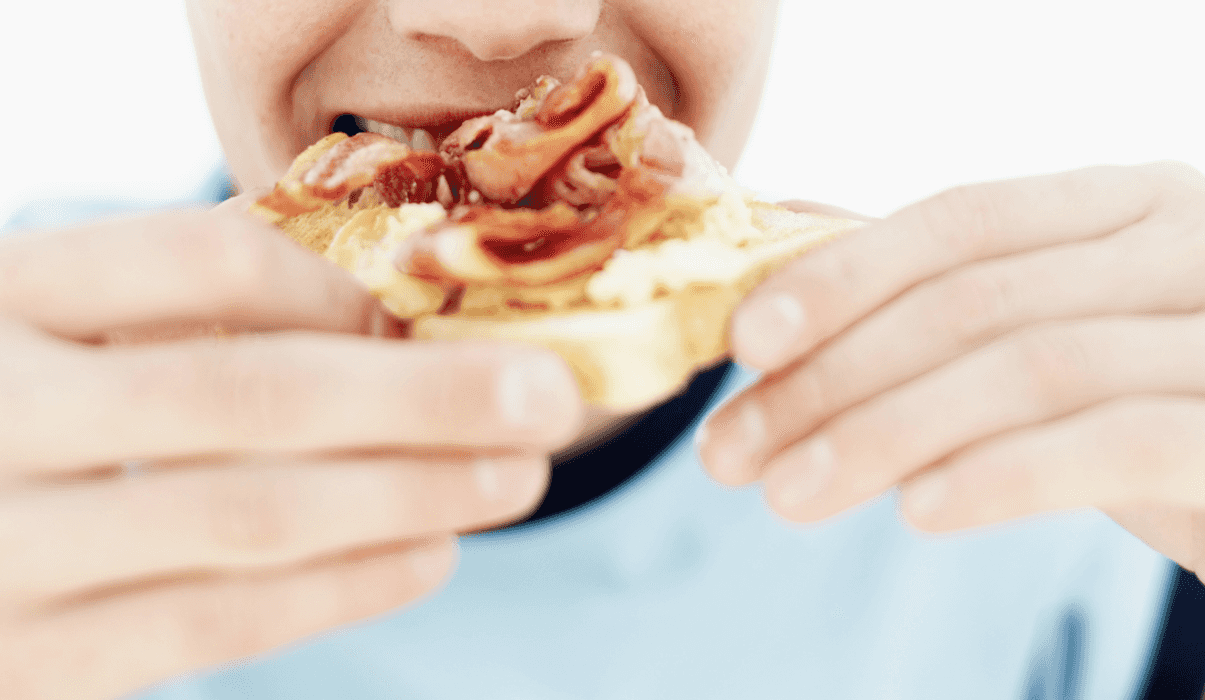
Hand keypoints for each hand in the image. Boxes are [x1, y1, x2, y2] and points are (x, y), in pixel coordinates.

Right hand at [0, 204, 582, 699]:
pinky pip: (215, 628)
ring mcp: (0, 552)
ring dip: (412, 495)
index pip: (201, 261)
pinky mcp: (29, 666)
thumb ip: (183, 303)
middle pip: (250, 392)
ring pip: (249, 517)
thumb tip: (387, 301)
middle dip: (426, 398)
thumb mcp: (58, 327)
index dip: (339, 287)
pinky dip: (345, 588)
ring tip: (517, 477)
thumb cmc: (11, 405)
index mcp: (2, 296)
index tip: (431, 314)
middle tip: (548, 397)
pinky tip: (430, 552)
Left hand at [697, 163, 1204, 620]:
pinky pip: (1125, 444)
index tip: (739, 343)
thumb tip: (787, 226)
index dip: (840, 276)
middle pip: (979, 300)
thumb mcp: (1044, 338)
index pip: (962, 220)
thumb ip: (938, 282)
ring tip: (788, 493)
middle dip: (832, 378)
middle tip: (730, 452)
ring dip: (887, 433)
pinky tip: (918, 511)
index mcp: (1135, 205)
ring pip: (1036, 368)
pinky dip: (1008, 475)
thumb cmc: (1148, 413)